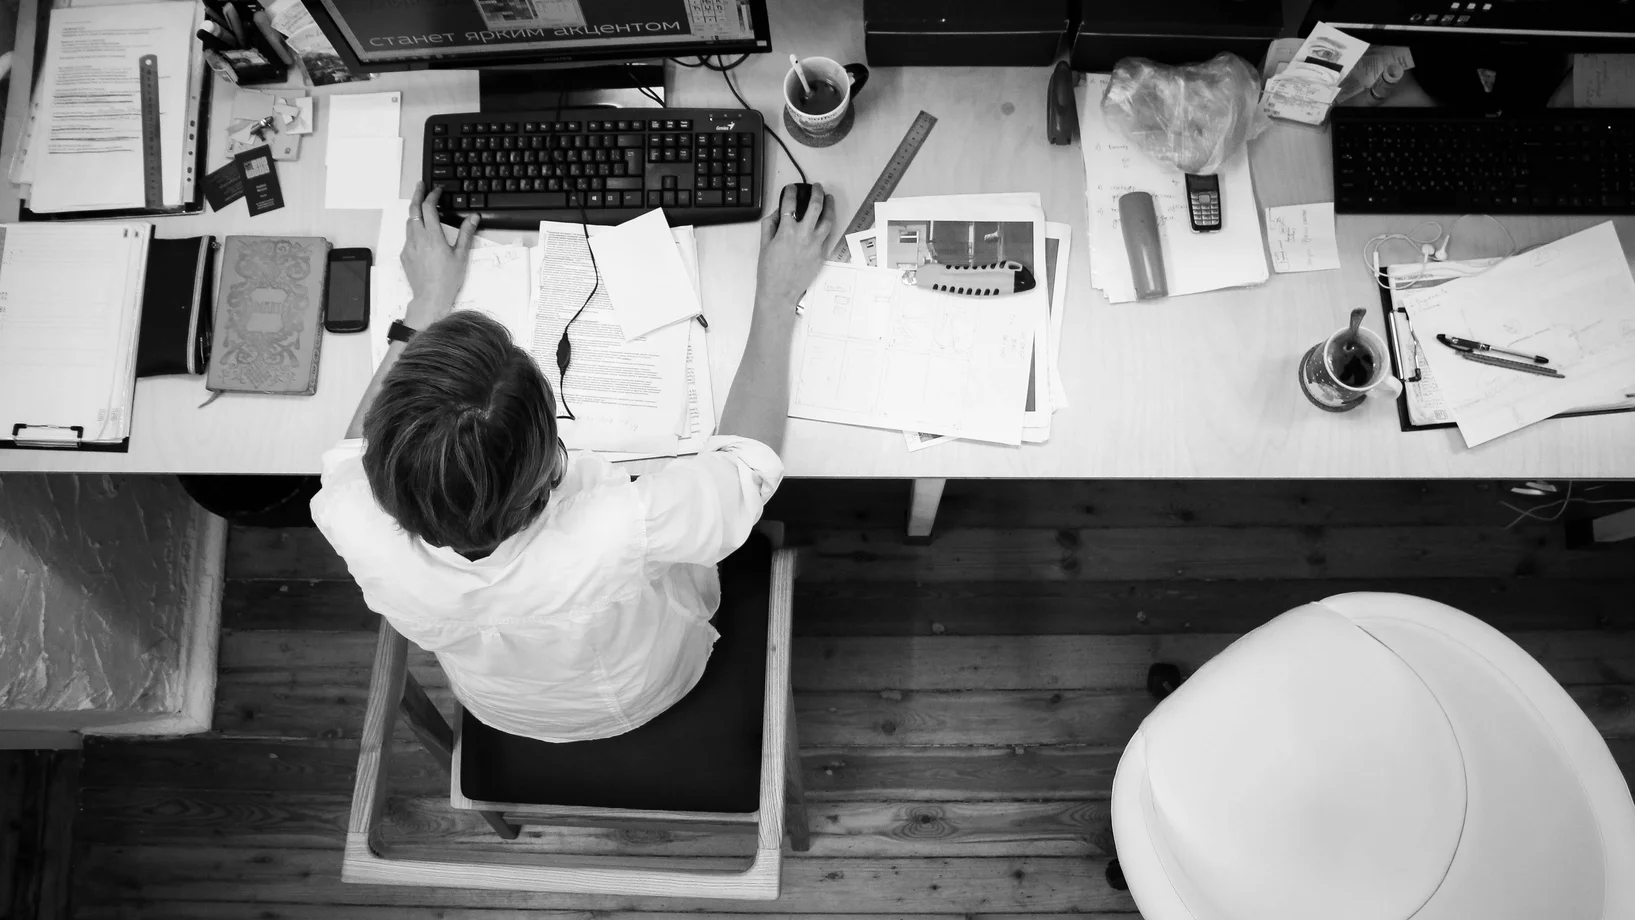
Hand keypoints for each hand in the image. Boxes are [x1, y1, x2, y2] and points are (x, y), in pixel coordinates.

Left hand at [401, 182, 478, 326]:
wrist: (430, 298)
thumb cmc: (447, 279)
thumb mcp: (461, 255)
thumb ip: (466, 233)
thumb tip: (473, 217)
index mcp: (433, 236)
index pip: (428, 207)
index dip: (432, 195)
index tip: (437, 190)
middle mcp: (417, 238)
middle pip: (413, 209)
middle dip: (416, 195)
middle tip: (420, 186)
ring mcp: (408, 246)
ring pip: (409, 223)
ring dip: (415, 213)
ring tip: (422, 209)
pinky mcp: (404, 255)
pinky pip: (408, 237)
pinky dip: (414, 230)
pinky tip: (422, 237)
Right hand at [755, 182, 835, 309]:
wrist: (780, 291)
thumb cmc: (769, 270)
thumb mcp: (764, 244)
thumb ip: (770, 225)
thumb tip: (778, 213)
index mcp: (786, 231)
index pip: (790, 204)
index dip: (791, 192)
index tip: (792, 188)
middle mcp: (803, 235)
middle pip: (815, 207)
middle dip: (817, 193)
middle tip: (816, 187)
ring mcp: (815, 245)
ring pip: (827, 220)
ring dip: (829, 206)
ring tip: (829, 198)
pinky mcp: (822, 254)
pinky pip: (828, 235)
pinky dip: (828, 225)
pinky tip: (827, 219)